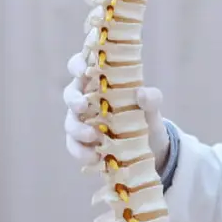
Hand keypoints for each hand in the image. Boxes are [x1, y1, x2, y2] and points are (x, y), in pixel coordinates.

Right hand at [64, 53, 168, 167]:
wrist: (150, 147)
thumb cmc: (145, 116)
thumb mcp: (152, 107)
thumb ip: (151, 98)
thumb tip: (141, 93)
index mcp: (100, 82)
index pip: (82, 65)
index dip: (77, 65)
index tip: (83, 71)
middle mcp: (86, 99)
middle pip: (70, 94)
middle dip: (73, 99)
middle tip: (83, 106)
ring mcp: (82, 121)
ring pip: (70, 122)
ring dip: (78, 130)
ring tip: (94, 138)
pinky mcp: (82, 143)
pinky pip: (73, 145)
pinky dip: (81, 151)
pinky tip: (94, 157)